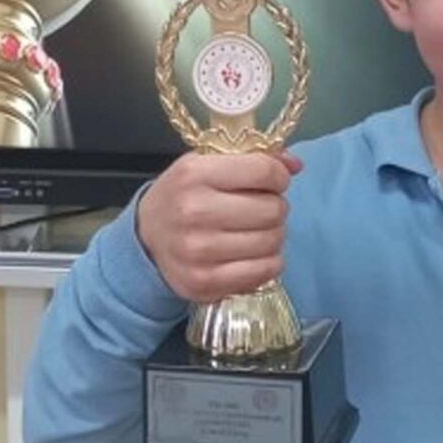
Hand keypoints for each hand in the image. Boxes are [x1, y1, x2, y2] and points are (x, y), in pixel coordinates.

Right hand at [136, 150, 301, 302]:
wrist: (146, 238)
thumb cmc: (184, 195)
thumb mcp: (206, 165)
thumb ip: (252, 159)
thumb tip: (295, 165)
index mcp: (194, 174)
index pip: (264, 171)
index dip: (278, 176)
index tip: (271, 181)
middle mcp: (194, 212)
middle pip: (272, 209)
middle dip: (275, 207)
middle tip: (261, 209)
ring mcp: (199, 251)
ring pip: (273, 241)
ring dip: (273, 235)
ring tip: (254, 231)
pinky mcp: (206, 282)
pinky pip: (266, 270)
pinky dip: (269, 261)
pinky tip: (253, 253)